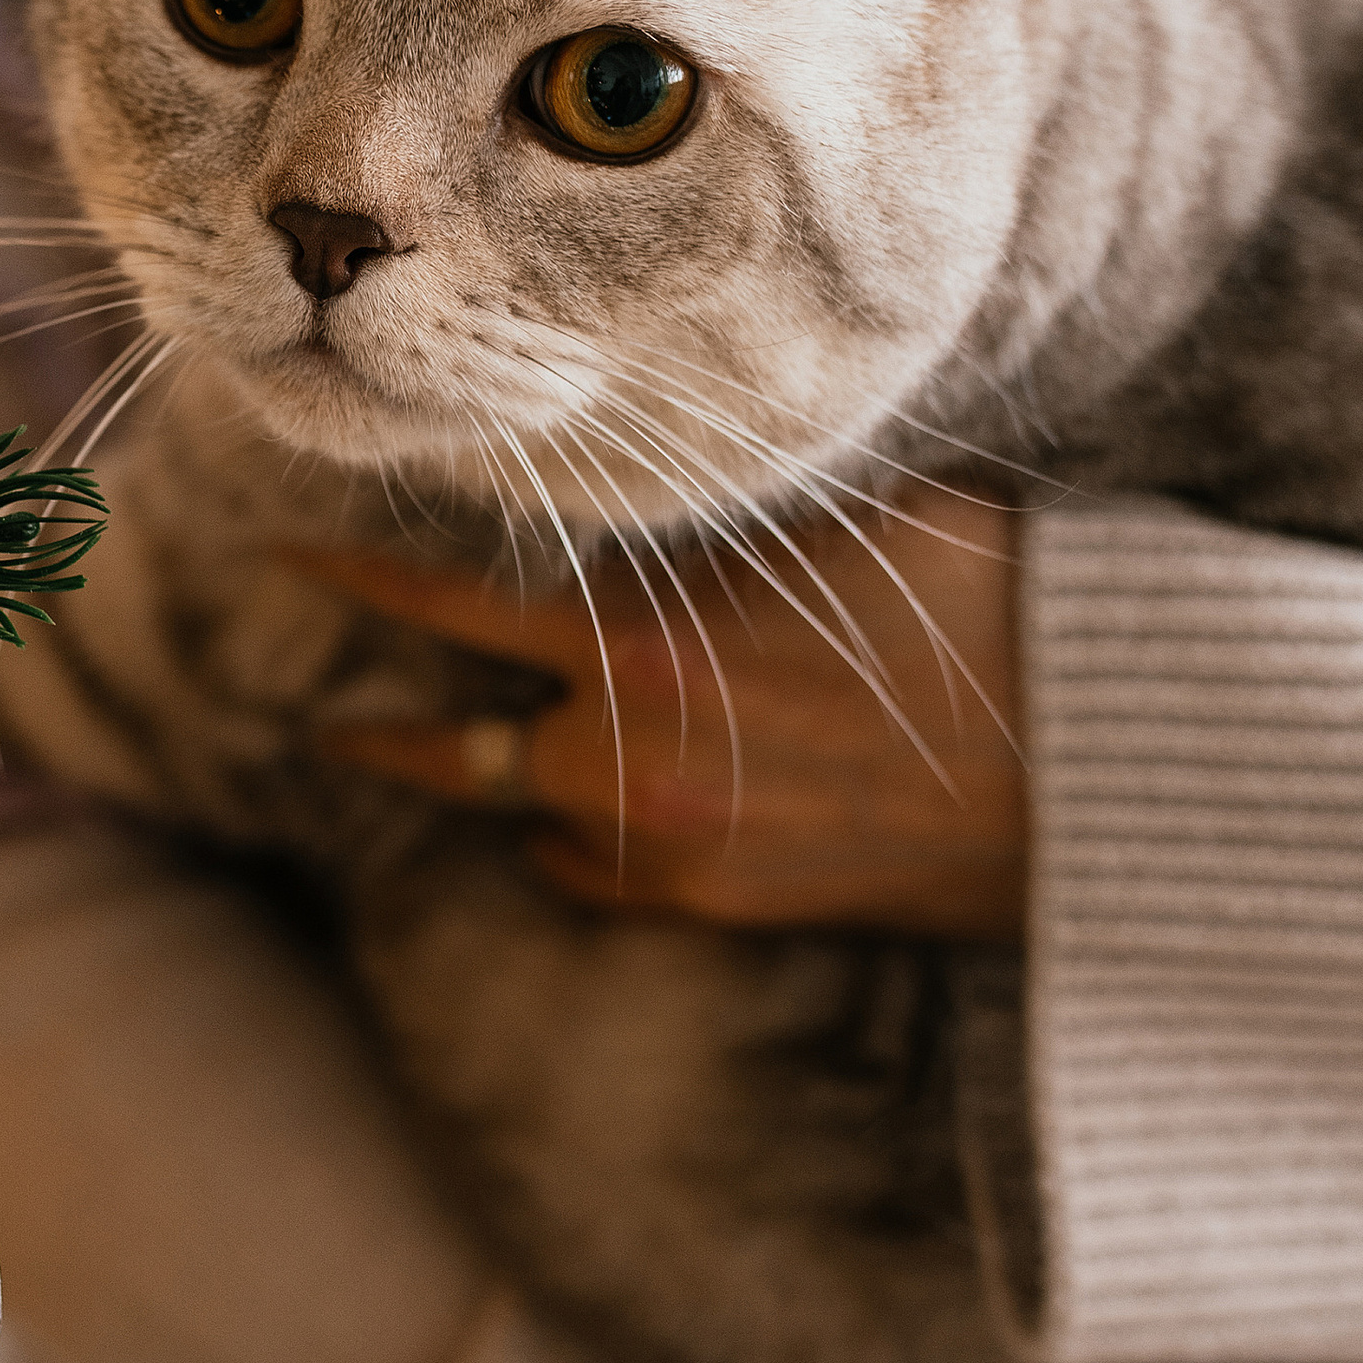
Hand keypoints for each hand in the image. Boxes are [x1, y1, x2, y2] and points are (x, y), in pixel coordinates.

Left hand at [297, 486, 1026, 935]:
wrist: (1079, 760)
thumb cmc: (974, 598)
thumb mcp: (825, 512)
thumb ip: (710, 509)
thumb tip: (646, 457)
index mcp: (637, 629)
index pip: (445, 607)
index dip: (355, 588)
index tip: (283, 562)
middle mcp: (625, 745)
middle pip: (451, 752)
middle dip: (378, 740)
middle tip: (317, 731)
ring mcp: (666, 838)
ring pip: (529, 817)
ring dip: (503, 787)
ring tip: (467, 766)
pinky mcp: (717, 904)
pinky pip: (600, 875)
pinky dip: (580, 841)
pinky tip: (587, 817)